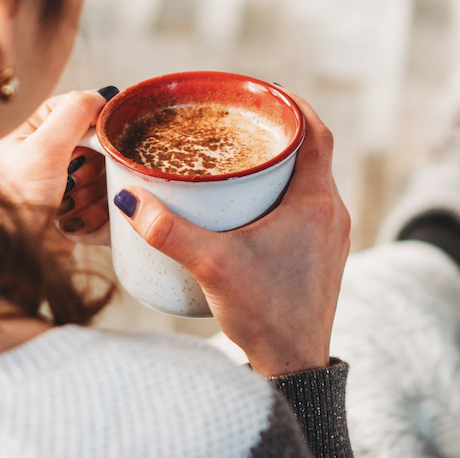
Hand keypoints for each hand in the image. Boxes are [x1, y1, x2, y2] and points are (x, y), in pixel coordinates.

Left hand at [0, 89, 113, 241]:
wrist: (10, 259)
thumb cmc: (12, 203)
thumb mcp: (41, 148)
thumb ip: (73, 113)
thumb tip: (103, 93)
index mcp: (34, 135)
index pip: (75, 108)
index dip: (94, 119)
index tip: (105, 131)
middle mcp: (50, 160)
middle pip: (98, 146)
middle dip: (95, 166)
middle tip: (74, 179)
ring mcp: (65, 189)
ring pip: (106, 178)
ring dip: (94, 195)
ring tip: (69, 207)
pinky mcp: (77, 217)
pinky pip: (106, 209)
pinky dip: (95, 218)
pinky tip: (73, 225)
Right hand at [112, 92, 350, 375]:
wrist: (295, 367)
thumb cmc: (266, 315)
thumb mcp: (212, 266)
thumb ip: (168, 231)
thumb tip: (128, 198)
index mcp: (317, 201)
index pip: (316, 131)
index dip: (290, 104)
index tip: (258, 91)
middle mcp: (332, 213)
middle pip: (309, 153)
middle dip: (273, 133)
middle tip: (233, 123)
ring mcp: (329, 236)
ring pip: (307, 181)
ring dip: (277, 165)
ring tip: (234, 157)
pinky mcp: (320, 257)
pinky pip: (304, 208)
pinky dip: (279, 194)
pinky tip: (245, 204)